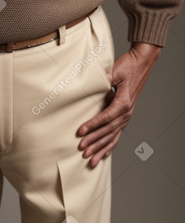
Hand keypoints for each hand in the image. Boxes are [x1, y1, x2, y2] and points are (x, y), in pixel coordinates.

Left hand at [77, 42, 161, 166]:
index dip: (93, 125)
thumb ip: (104, 81)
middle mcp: (126, 113)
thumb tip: (90, 86)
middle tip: (81, 149)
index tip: (80, 132)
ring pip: (112, 137)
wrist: (141, 63)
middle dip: (94, 141)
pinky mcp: (125, 116)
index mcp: (123, 103)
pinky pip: (117, 135)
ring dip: (100, 148)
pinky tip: (103, 155)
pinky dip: (109, 146)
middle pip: (108, 131)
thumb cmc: (127, 66)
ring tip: (89, 159)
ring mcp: (126, 116)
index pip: (106, 117)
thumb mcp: (114, 71)